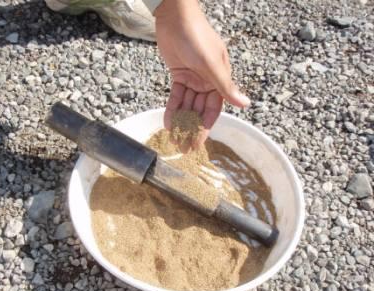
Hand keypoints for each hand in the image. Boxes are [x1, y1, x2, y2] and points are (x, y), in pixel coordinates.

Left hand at [154, 0, 249, 146]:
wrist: (175, 18)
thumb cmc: (197, 38)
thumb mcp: (211, 65)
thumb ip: (225, 86)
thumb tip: (245, 104)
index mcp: (220, 79)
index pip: (213, 110)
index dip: (205, 128)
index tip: (198, 144)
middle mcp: (208, 81)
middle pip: (199, 111)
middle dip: (191, 129)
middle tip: (183, 148)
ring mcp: (193, 79)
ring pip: (186, 105)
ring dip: (180, 122)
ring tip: (174, 140)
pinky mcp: (179, 75)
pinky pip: (175, 96)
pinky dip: (172, 109)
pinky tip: (167, 123)